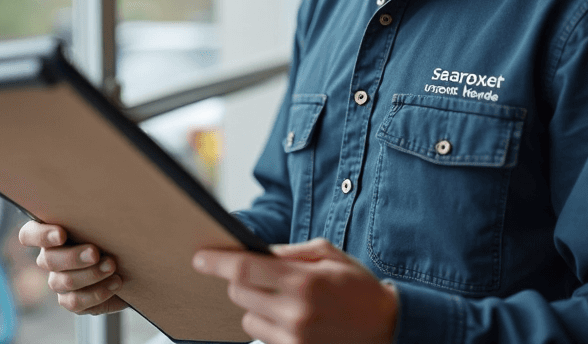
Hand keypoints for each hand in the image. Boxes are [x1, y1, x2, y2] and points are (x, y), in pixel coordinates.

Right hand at [18, 221, 127, 314]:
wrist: (131, 263)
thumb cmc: (115, 234)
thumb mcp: (106, 221)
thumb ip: (95, 214)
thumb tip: (105, 200)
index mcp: (51, 233)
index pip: (29, 234)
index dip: (40, 236)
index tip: (61, 234)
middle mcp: (50, 258)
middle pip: (48, 260)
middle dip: (73, 257)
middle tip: (95, 253)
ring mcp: (59, 281)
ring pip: (63, 282)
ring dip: (90, 274)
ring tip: (111, 266)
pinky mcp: (72, 300)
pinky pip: (75, 302)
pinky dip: (97, 293)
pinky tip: (115, 282)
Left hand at [192, 238, 398, 343]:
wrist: (388, 328)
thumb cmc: (357, 287)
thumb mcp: (329, 255)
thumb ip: (291, 252)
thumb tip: (258, 251)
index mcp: (303, 281)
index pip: (244, 269)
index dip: (216, 261)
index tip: (199, 257)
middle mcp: (295, 313)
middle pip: (239, 293)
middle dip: (240, 280)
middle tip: (260, 276)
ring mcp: (294, 339)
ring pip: (247, 319)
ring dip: (255, 306)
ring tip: (283, 301)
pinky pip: (261, 338)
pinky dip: (267, 325)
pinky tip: (290, 318)